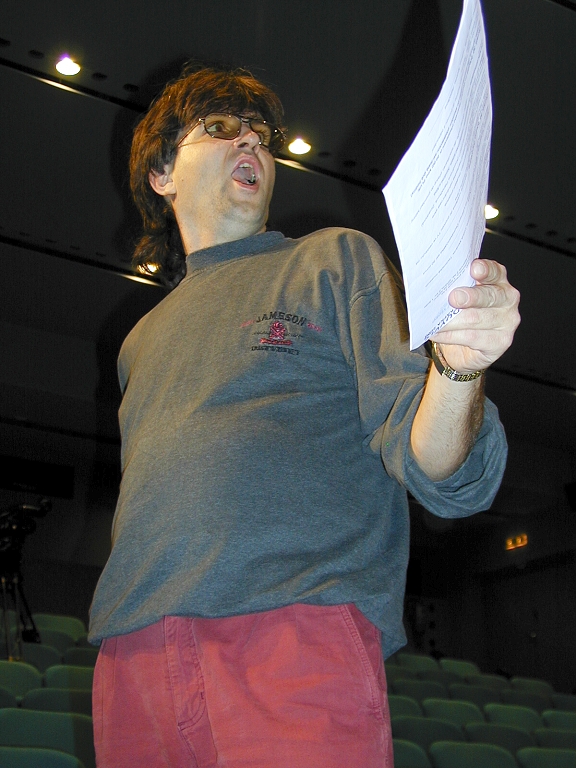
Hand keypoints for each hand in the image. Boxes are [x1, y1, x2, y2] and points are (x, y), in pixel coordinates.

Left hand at [430, 259, 520, 373]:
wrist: (467, 345)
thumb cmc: (463, 312)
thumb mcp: (461, 294)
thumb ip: (456, 286)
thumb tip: (434, 286)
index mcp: (498, 280)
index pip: (494, 271)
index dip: (485, 270)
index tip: (474, 268)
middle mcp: (507, 298)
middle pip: (488, 296)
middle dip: (469, 297)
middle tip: (452, 298)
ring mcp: (507, 321)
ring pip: (475, 319)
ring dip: (450, 321)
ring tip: (432, 320)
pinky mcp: (501, 342)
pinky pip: (471, 338)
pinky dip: (449, 336)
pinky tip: (436, 333)